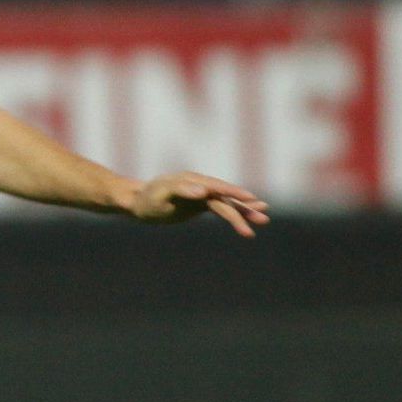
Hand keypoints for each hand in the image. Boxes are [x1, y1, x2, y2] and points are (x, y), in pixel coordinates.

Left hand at [126, 173, 268, 237]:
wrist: (137, 201)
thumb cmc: (146, 200)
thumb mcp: (161, 196)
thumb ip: (181, 191)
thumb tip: (203, 191)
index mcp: (192, 181)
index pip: (217, 188)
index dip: (234, 193)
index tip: (250, 199)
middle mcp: (200, 185)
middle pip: (226, 197)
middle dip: (245, 208)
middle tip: (264, 219)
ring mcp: (202, 193)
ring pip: (227, 203)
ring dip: (244, 211)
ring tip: (264, 220)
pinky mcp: (201, 203)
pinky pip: (221, 208)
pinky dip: (235, 212)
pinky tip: (248, 216)